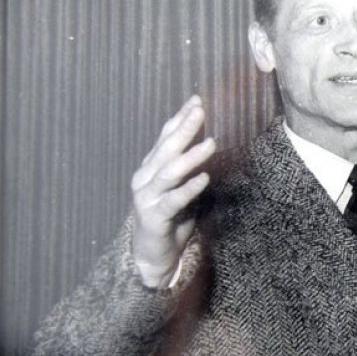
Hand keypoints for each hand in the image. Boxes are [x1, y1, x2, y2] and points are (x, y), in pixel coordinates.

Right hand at [131, 96, 215, 287]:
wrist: (152, 254)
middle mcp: (145, 179)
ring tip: (211, 144)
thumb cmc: (170, 217)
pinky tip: (204, 178)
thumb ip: (188, 166)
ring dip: (191, 156)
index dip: (180, 118)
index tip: (197, 101)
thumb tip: (210, 140)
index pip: (165, 137)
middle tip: (201, 111)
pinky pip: (174, 200)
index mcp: (151, 168)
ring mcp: (147, 198)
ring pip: (169, 172)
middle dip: (184, 128)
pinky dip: (190, 188)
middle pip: (166, 148)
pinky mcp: (154, 218)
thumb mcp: (179, 186)